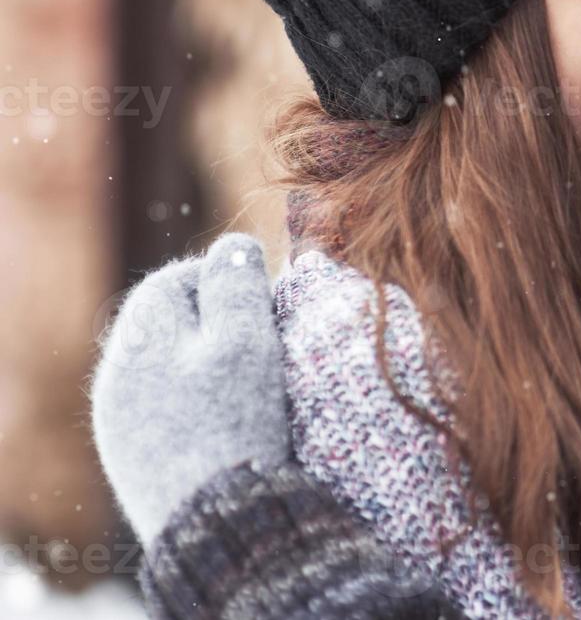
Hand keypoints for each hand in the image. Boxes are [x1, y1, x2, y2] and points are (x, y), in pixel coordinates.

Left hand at [91, 233, 290, 544]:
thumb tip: (234, 244)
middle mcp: (118, 376)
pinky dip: (199, 403)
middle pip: (172, 322)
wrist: (214, 526)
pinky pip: (169, 408)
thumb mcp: (247, 340)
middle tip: (268, 342)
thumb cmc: (235, 423)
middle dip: (219, 321)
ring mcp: (122, 421)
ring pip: (171, 366)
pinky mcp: (136, 458)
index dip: (230, 278)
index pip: (179, 277)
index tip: (271, 300)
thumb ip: (237, 285)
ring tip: (253, 386)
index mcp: (140, 338)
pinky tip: (229, 422)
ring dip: (209, 363)